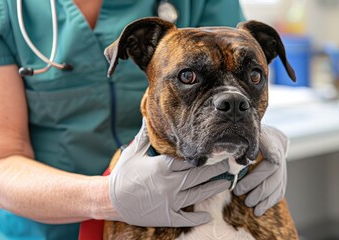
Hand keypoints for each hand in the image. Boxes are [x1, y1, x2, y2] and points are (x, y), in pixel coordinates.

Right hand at [109, 119, 229, 226]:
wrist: (110, 201)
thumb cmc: (122, 175)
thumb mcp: (133, 152)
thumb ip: (144, 136)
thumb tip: (148, 116)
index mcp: (162, 167)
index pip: (189, 159)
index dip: (204, 155)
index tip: (217, 150)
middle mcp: (169, 184)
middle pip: (199, 175)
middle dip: (216, 169)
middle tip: (229, 164)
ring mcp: (169, 201)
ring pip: (198, 194)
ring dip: (214, 188)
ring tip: (227, 183)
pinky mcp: (166, 216)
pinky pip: (186, 218)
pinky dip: (197, 217)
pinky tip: (208, 215)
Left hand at [233, 125, 288, 216]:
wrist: (266, 137)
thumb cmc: (245, 138)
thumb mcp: (239, 137)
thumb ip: (230, 144)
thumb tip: (213, 151)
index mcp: (267, 139)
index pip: (268, 154)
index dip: (257, 169)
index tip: (240, 176)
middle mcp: (278, 151)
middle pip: (273, 170)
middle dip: (256, 185)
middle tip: (238, 192)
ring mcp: (283, 164)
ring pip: (278, 183)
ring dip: (263, 197)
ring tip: (248, 204)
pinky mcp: (283, 176)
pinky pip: (280, 191)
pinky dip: (269, 202)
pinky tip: (258, 210)